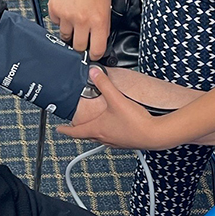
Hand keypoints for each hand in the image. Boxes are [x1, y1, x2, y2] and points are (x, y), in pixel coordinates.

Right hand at [47, 0, 111, 59]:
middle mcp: (82, 20)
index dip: (94, 55)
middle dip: (80, 44)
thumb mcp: (106, 4)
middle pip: (78, 47)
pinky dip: (60, 19)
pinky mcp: (55, 9)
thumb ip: (103, 24)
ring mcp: (67, 16)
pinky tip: (66, 7)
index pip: (97, 49)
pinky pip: (56, 23)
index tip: (92, 55)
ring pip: (65, 36)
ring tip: (74, 18)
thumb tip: (99, 40)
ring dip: (69, 31)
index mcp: (99, 20)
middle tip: (81, 37)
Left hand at [57, 67, 173, 149]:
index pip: (75, 132)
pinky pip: (112, 138)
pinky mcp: (126, 142)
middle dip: (79, 130)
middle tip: (75, 126)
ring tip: (95, 124)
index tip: (59, 129)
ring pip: (99, 138)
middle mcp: (104, 138)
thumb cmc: (135, 122)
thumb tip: (94, 73)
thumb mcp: (116, 99)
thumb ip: (104, 85)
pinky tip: (115, 126)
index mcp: (97, 129)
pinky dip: (108, 132)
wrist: (155, 135)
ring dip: (94, 132)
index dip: (65, 130)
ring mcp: (115, 142)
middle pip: (87, 135)